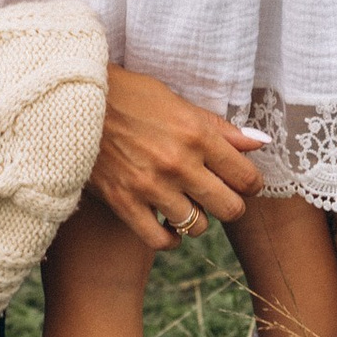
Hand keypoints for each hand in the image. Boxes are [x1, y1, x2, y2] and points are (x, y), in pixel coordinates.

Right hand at [88, 63, 265, 252]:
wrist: (74, 101)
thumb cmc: (128, 95)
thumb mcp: (177, 102)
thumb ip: (220, 127)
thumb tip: (261, 142)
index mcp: (196, 134)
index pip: (247, 177)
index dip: (250, 183)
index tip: (240, 181)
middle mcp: (179, 163)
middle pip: (230, 209)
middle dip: (229, 204)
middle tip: (216, 195)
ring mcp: (151, 186)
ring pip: (198, 227)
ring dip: (196, 218)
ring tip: (186, 203)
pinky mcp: (124, 203)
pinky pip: (160, 240)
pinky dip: (169, 238)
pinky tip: (167, 224)